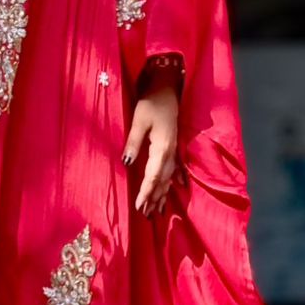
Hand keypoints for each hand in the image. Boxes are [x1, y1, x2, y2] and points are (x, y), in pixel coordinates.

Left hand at [122, 74, 186, 217]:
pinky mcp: (174, 146)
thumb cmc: (151, 103)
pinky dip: (174, 180)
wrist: (168, 89)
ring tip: (157, 210)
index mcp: (162, 148)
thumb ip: (133, 143)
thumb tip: (126, 163)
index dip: (147, 192)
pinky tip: (178, 188)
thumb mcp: (139, 121)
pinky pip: (175, 168)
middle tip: (145, 215)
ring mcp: (174, 150)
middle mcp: (170, 153)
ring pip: (169, 177)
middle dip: (154, 198)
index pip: (153, 176)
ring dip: (162, 194)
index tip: (139, 206)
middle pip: (162, 181)